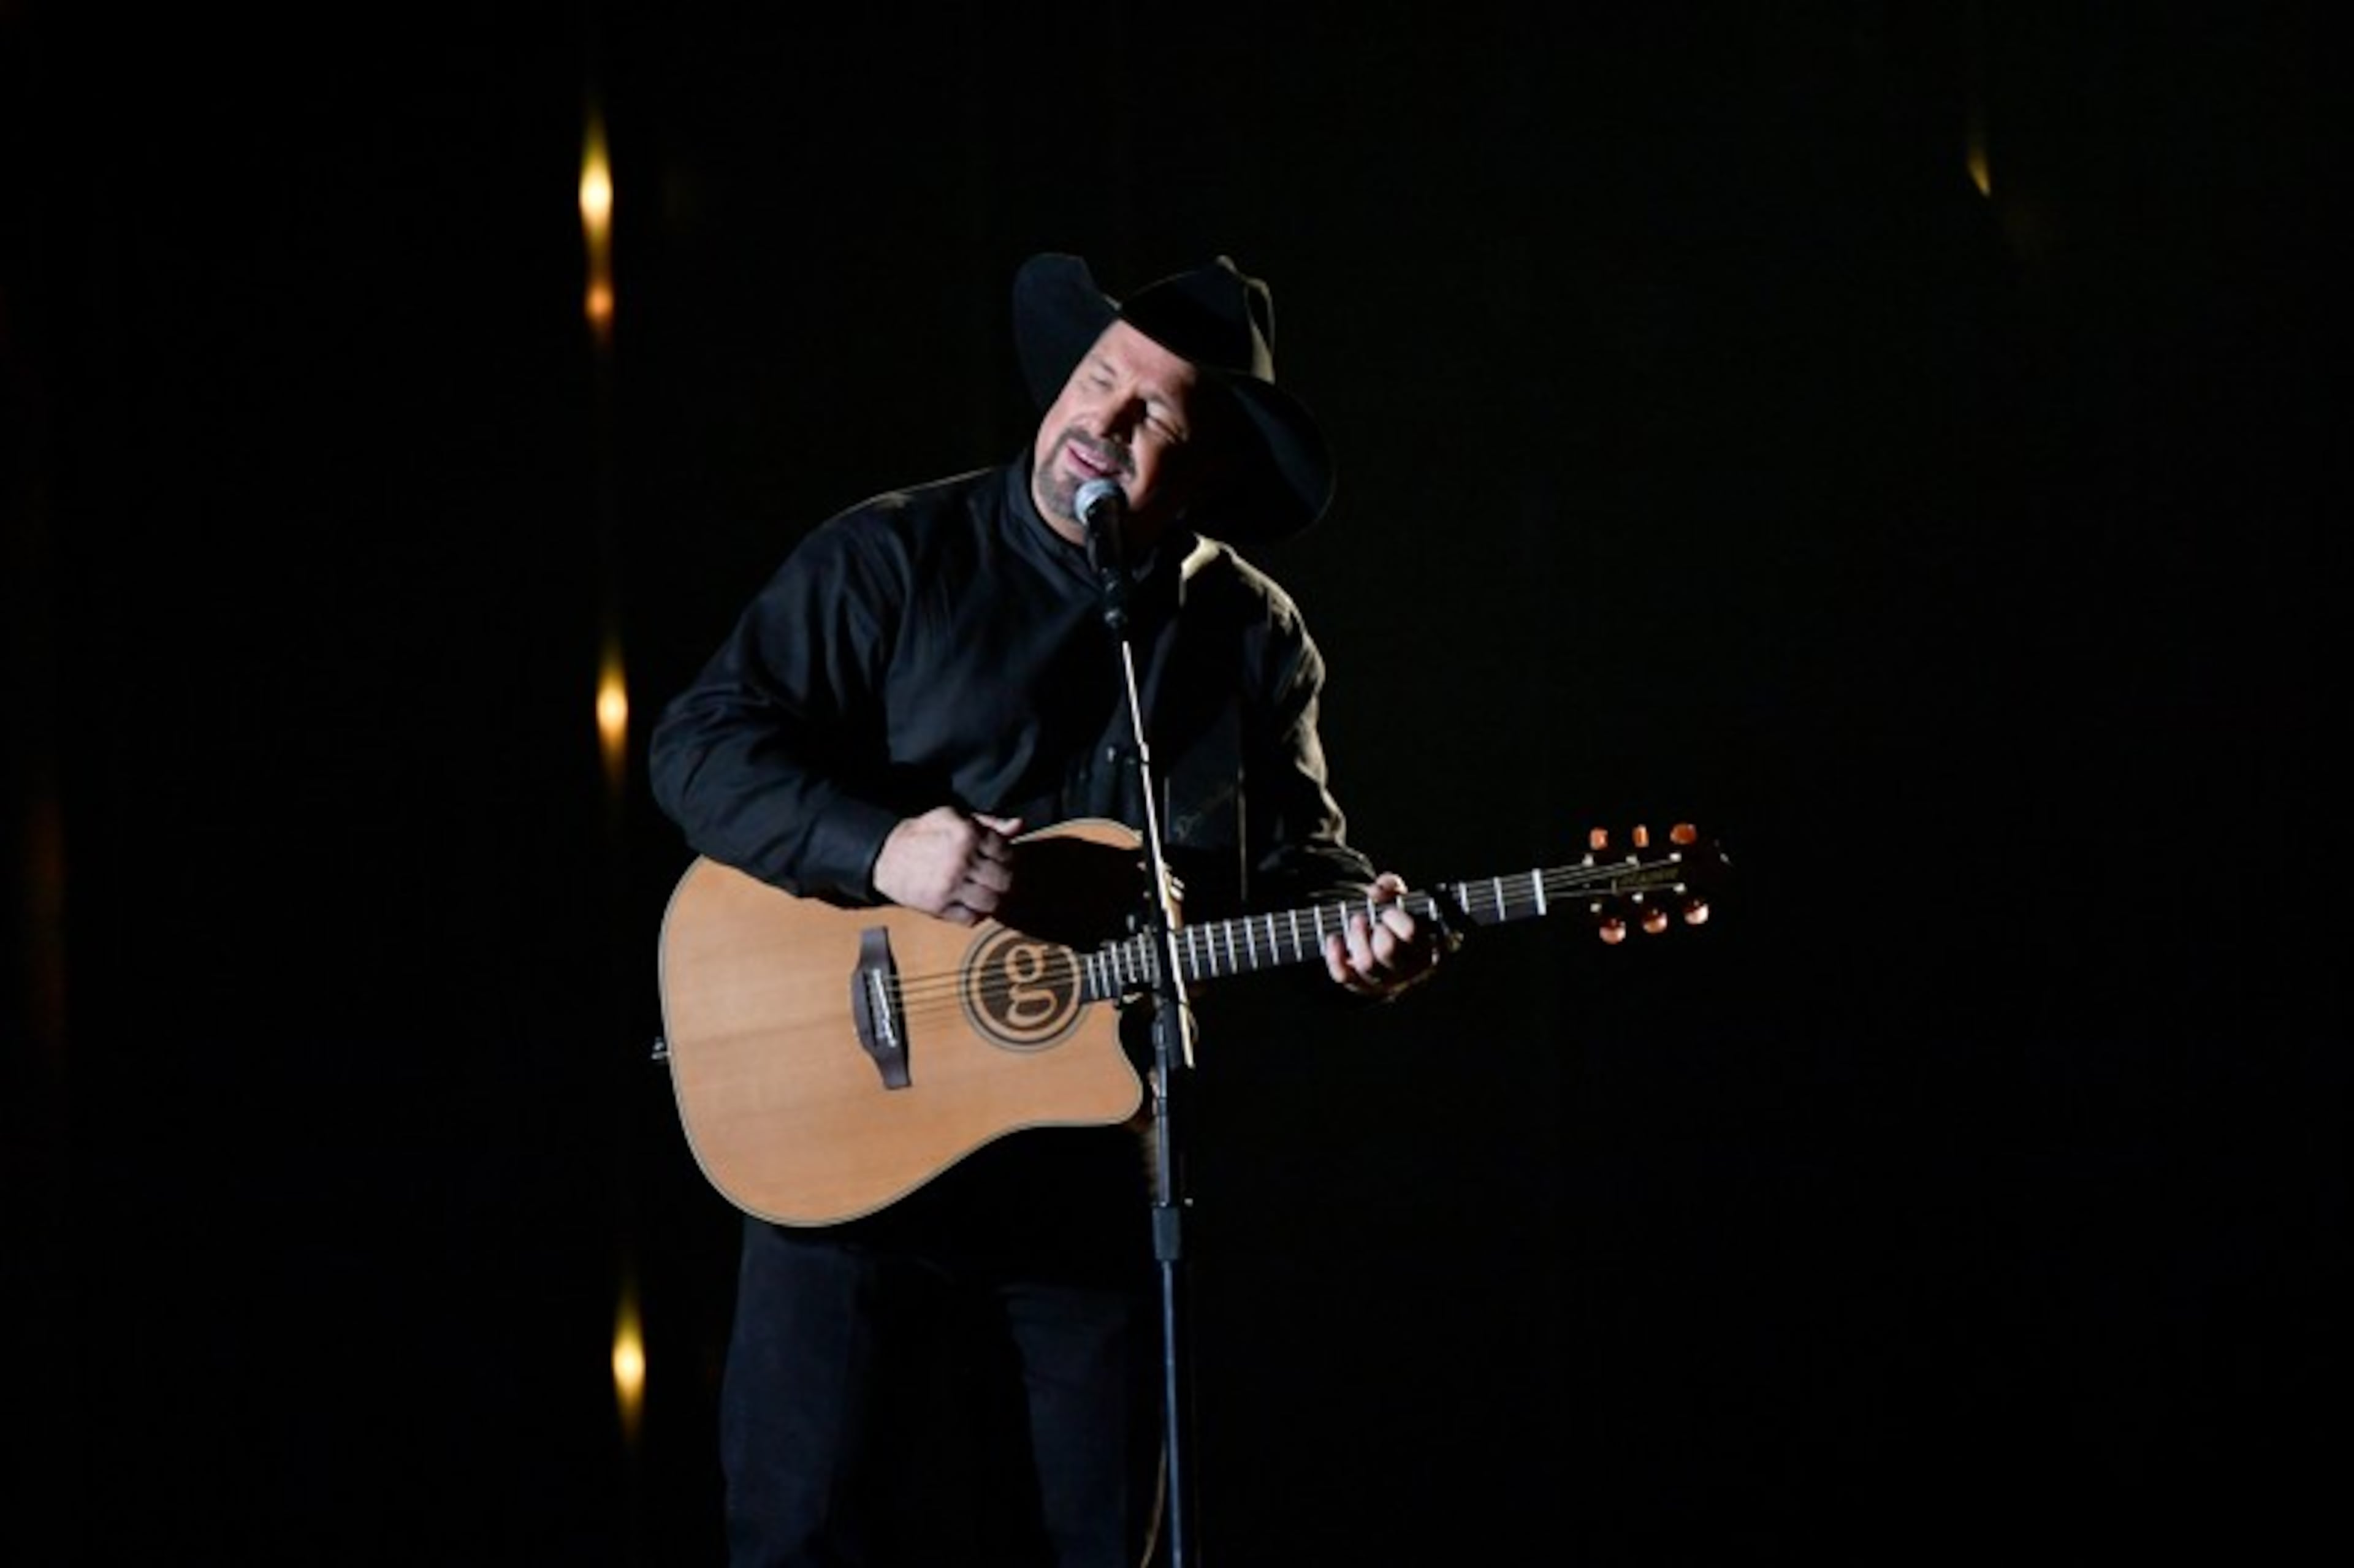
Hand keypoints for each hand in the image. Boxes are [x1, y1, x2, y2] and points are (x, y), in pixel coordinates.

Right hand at [872, 806, 1022, 925]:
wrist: (887, 855)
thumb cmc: (924, 834)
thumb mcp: (954, 817)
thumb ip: (990, 823)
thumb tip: (1018, 826)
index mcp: (968, 835)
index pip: (1007, 854)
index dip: (1009, 859)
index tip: (1003, 861)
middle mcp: (962, 861)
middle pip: (1004, 881)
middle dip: (1005, 881)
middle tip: (999, 880)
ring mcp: (950, 885)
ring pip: (992, 903)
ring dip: (993, 900)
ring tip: (986, 893)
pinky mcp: (939, 906)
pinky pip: (971, 918)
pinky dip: (976, 915)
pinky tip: (971, 904)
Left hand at [1323, 872, 1444, 999]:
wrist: (1390, 944)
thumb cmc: (1400, 919)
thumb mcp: (1401, 899)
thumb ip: (1391, 887)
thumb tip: (1376, 891)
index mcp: (1429, 947)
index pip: (1412, 933)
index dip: (1395, 918)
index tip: (1388, 911)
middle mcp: (1412, 969)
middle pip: (1387, 949)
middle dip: (1372, 927)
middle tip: (1366, 917)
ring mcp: (1389, 982)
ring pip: (1367, 964)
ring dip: (1356, 937)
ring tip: (1357, 921)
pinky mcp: (1365, 988)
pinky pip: (1345, 976)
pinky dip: (1335, 955)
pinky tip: (1334, 939)